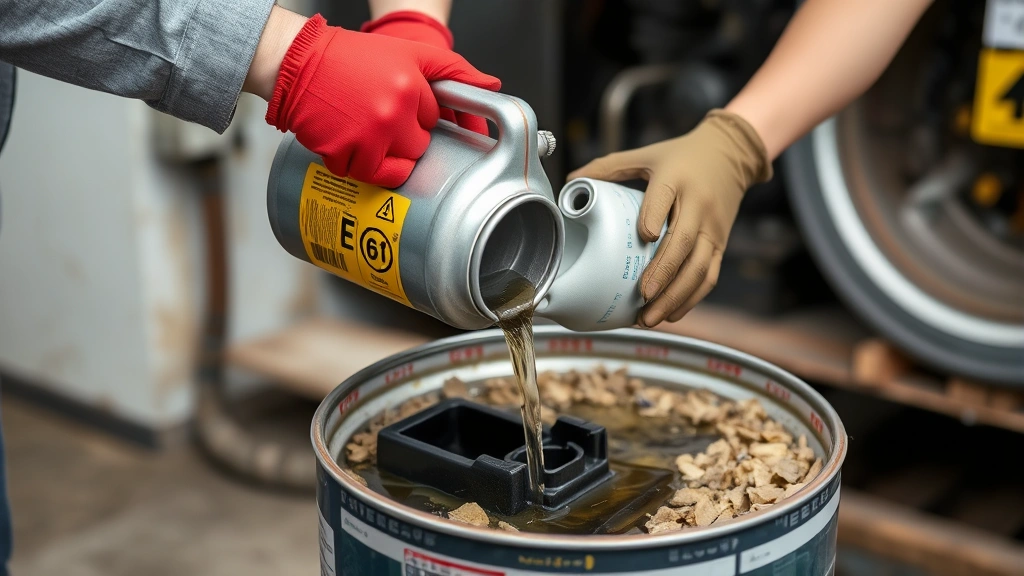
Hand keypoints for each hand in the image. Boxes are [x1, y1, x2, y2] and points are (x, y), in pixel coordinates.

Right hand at [264, 14, 499, 187]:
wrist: (298, 62)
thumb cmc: (351, 57)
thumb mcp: (409, 52)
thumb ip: (454, 69)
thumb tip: (494, 86)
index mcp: (412, 87)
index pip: (434, 120)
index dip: (419, 116)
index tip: (403, 108)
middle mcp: (393, 113)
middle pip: (419, 148)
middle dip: (405, 139)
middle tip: (381, 120)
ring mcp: (368, 136)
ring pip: (396, 169)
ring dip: (384, 158)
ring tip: (366, 134)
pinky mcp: (343, 153)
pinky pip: (365, 176)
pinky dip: (358, 167)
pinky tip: (350, 145)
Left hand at [568, 110, 771, 326]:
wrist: (731, 153)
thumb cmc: (682, 156)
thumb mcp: (647, 155)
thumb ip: (610, 167)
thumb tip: (572, 180)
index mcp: (675, 179)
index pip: (664, 197)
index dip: (654, 216)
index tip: (644, 236)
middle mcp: (698, 205)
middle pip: (683, 243)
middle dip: (663, 273)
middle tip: (642, 296)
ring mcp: (712, 228)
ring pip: (698, 267)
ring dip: (675, 296)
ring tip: (650, 317)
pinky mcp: (720, 244)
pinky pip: (709, 276)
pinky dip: (691, 298)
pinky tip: (671, 314)